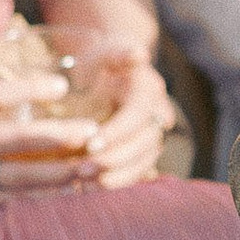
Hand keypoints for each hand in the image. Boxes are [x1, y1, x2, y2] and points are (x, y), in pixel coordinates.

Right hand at [0, 74, 97, 211]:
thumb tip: (41, 92)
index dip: (29, 87)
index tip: (61, 85)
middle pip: (15, 140)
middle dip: (58, 138)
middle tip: (94, 132)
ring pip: (21, 177)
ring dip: (60, 173)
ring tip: (93, 167)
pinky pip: (16, 198)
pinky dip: (45, 194)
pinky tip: (73, 190)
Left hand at [48, 40, 175, 186]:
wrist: (101, 73)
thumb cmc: (97, 61)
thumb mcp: (104, 51)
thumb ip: (119, 52)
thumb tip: (138, 54)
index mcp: (149, 89)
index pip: (139, 114)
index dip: (118, 131)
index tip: (91, 144)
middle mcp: (157, 113)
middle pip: (146, 142)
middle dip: (116, 157)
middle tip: (82, 168)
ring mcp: (151, 134)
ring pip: (145, 161)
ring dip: (118, 175)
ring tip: (86, 183)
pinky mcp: (141, 152)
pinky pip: (136, 172)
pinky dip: (116, 182)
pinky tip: (90, 189)